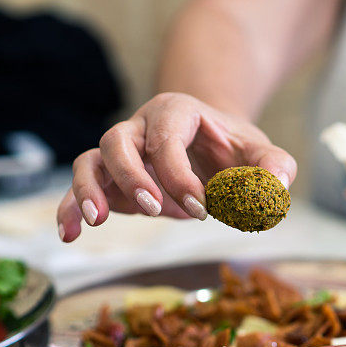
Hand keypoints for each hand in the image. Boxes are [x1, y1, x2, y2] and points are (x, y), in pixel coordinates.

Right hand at [56, 92, 296, 241]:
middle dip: (132, 177)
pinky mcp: (112, 180)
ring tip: (98, 220)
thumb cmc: (236, 149)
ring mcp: (122, 153)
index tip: (202, 207)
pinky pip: (83, 187)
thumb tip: (276, 190)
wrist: (214, 148)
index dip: (180, 175)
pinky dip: (70, 207)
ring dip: (89, 189)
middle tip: (156, 210)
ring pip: (90, 159)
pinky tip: (69, 234)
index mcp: (177, 113)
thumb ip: (276, 167)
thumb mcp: (262, 154)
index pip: (166, 139)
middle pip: (117, 140)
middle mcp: (141, 127)